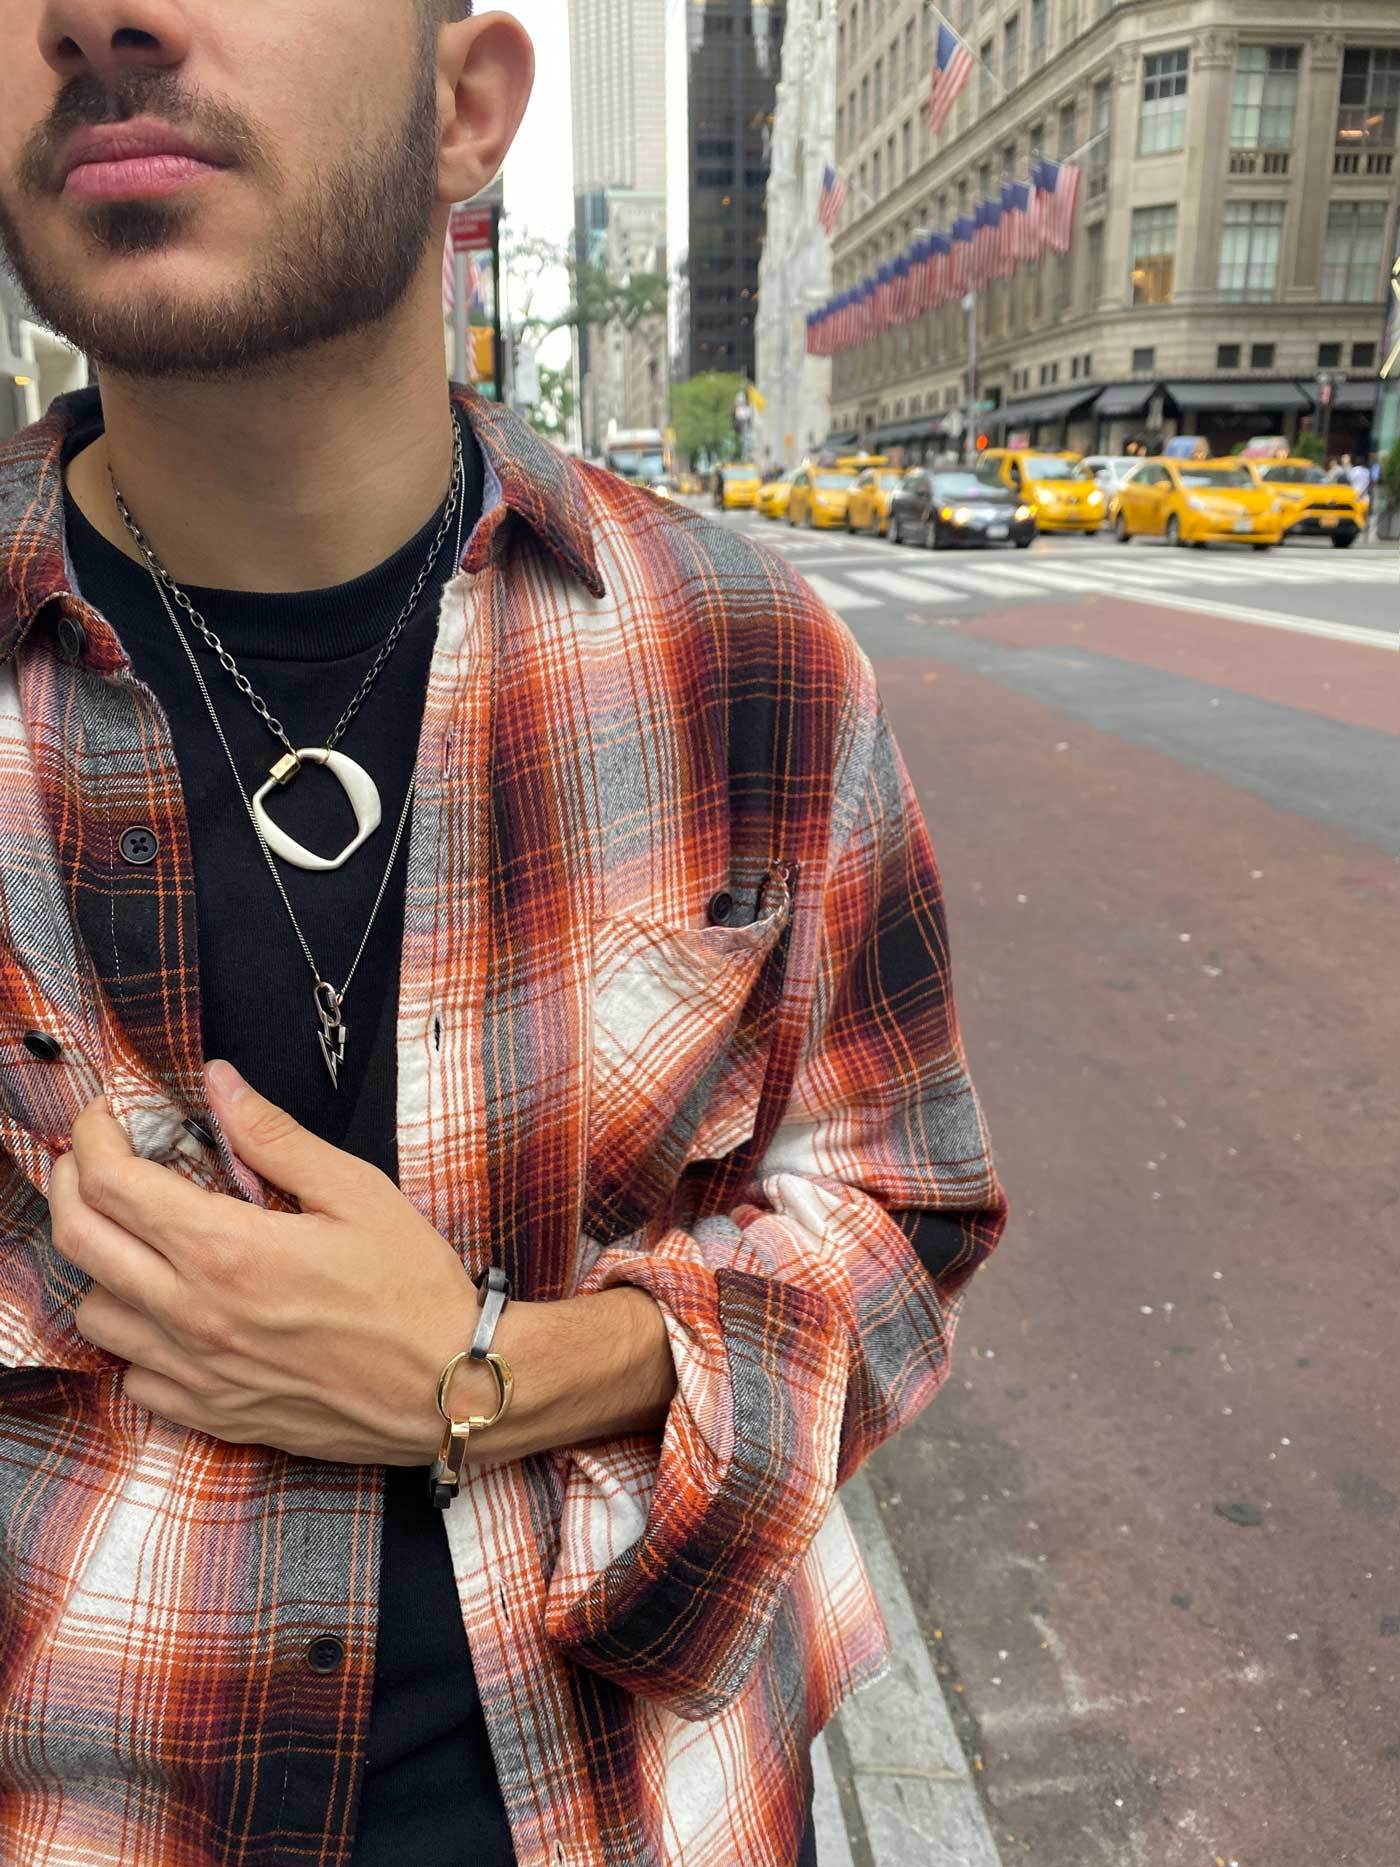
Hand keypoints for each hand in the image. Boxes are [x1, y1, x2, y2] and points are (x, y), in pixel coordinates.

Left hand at [49, 1060, 479, 1464]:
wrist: (454, 1388)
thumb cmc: (414, 1287)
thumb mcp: (356, 1191)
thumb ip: (274, 1136)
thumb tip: (218, 1083)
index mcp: (228, 1250)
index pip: (111, 1183)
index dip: (94, 1135)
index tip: (108, 1115)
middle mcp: (194, 1315)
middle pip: (78, 1240)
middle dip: (73, 1182)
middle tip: (102, 1157)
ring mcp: (196, 1373)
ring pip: (92, 1314)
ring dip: (102, 1264)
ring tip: (142, 1238)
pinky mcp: (213, 1416)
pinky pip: (131, 1377)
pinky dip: (136, 1338)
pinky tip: (175, 1311)